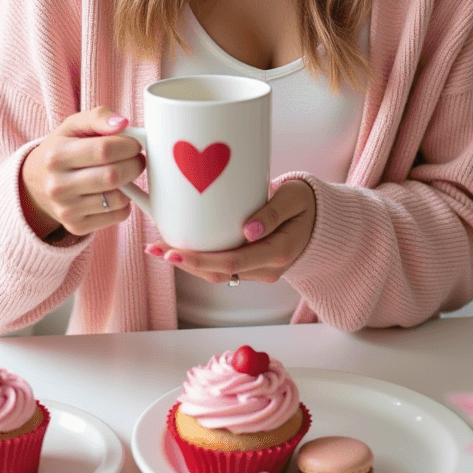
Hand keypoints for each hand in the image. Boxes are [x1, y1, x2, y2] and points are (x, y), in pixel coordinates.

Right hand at [20, 107, 144, 239]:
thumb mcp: (73, 126)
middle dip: (135, 164)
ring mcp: (67, 210)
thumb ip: (98, 117)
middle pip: (113, 176)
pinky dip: (125, 202)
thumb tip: (123, 123)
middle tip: (136, 158)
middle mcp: (58, 186)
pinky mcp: (77, 226)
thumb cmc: (62, 148)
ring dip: (131, 184)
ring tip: (124, 173)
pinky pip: (118, 215)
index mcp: (56, 155)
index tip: (134, 143)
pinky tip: (114, 191)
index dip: (128, 145)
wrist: (36, 184)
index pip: (105, 150)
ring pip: (119, 199)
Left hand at [145, 179, 315, 282]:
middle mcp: (266, 268)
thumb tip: (248, 230)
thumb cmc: (305, 203)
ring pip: (216, 273)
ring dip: (187, 264)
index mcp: (278, 252)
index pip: (232, 262)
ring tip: (157, 249)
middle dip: (184, 263)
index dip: (199, 260)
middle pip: (218, 272)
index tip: (172, 252)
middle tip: (153, 250)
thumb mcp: (295, 198)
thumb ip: (273, 212)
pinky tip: (177, 248)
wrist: (319, 220)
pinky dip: (198, 260)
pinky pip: (221, 267)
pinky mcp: (250, 265)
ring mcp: (257, 270)